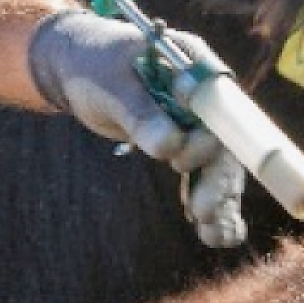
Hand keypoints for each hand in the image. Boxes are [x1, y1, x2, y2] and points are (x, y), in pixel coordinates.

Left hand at [28, 10, 246, 247]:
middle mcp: (207, 98)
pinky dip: (211, 205)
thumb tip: (170, 147)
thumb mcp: (110, 85)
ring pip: (218, 167)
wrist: (80, 67)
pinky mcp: (189, 145)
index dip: (212, 139)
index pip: (219, 108)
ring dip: (219, 202)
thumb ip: (140, 114)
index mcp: (196, 69)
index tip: (183, 162)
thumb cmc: (93, 65)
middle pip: (223, 144)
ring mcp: (200, 124)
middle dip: (217, 181)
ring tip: (216, 238)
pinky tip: (216, 235)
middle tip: (202, 214)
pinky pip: (205, 177)